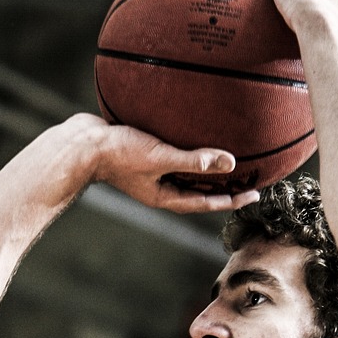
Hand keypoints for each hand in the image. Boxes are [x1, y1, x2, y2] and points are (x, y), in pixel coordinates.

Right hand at [84, 115, 259, 212]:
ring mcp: (152, 174)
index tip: (255, 195)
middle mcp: (162, 188)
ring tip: (229, 160)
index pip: (207, 202)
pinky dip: (190, 151)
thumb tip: (230, 162)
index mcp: (166, 197)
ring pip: (187, 175)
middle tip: (249, 180)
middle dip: (224, 187)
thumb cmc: (119, 153)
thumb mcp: (160, 157)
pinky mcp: (145, 156)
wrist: (82, 145)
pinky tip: (195, 136)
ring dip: (208, 170)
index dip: (232, 200)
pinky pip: (175, 157)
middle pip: (200, 191)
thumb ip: (194, 160)